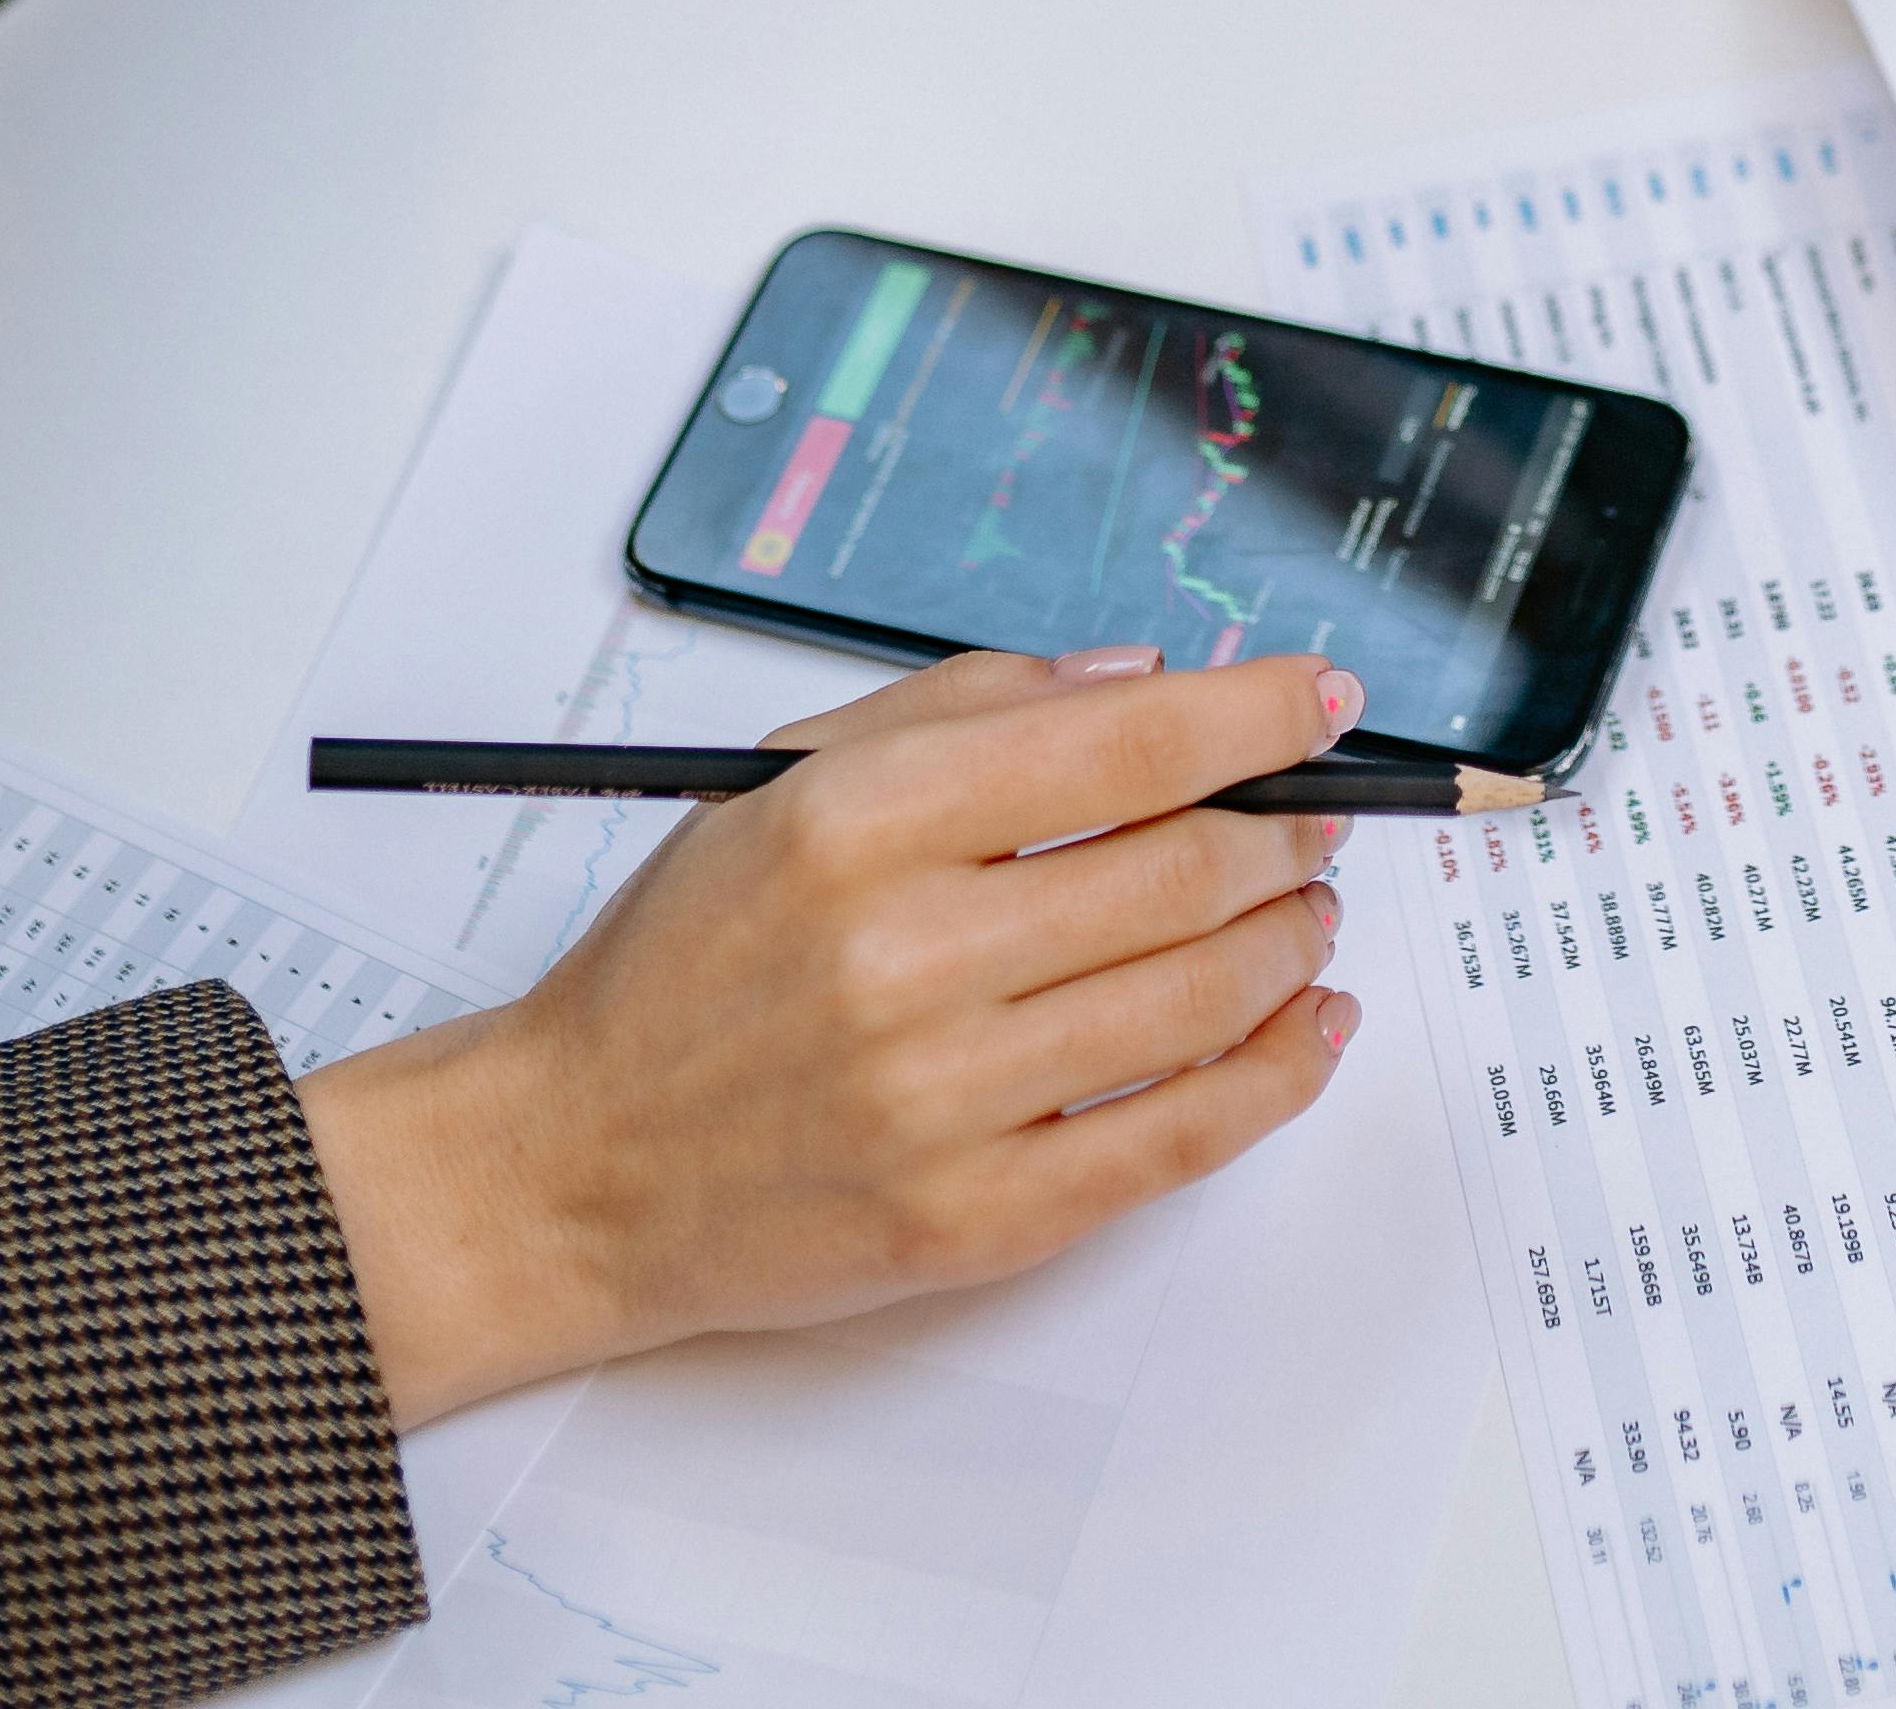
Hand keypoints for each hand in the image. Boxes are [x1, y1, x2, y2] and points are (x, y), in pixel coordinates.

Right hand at [297, 647, 1360, 1423]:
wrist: (573, 1165)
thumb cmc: (683, 968)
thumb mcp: (785, 781)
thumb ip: (967, 706)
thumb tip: (1142, 676)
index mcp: (857, 823)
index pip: (1122, 745)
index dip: (1256, 714)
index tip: (1322, 698)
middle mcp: (902, 956)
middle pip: (1183, 872)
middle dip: (1285, 836)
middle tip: (1312, 823)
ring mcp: (941, 1100)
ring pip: (1200, 1000)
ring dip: (1291, 944)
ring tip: (1306, 914)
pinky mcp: (972, 1219)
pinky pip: (1179, 1142)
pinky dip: (1277, 1076)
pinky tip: (1310, 1029)